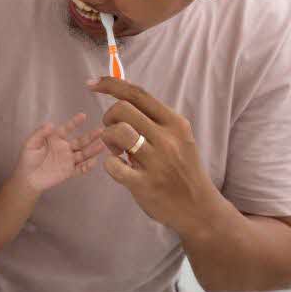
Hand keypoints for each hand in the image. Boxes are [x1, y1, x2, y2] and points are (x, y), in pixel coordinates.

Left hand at [15, 113, 104, 192]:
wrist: (27, 179)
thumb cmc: (28, 159)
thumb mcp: (30, 144)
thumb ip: (40, 133)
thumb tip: (51, 124)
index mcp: (55, 138)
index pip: (67, 129)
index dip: (75, 123)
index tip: (83, 116)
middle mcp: (64, 148)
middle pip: (80, 141)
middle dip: (90, 136)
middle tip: (101, 130)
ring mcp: (68, 160)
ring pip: (83, 154)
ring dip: (92, 150)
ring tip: (102, 145)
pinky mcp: (69, 171)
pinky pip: (80, 169)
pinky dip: (87, 166)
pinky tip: (94, 161)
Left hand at [89, 77, 224, 235]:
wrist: (198, 207)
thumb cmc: (183, 169)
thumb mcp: (179, 139)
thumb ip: (155, 120)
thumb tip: (123, 96)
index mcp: (175, 123)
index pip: (138, 94)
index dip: (111, 85)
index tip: (92, 84)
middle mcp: (167, 139)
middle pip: (123, 109)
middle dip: (109, 117)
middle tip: (112, 132)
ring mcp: (156, 161)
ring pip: (118, 132)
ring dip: (107, 138)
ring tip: (116, 150)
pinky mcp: (144, 184)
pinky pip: (113, 165)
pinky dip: (109, 164)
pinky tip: (118, 167)